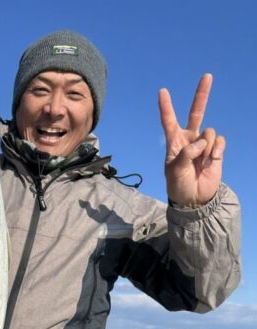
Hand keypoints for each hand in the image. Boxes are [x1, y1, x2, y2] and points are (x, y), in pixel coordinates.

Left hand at [159, 74, 224, 206]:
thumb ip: (185, 155)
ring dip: (207, 147)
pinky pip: (219, 141)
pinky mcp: (215, 151)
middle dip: (202, 95)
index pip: (169, 121)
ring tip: (202, 162)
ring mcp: (203, 144)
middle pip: (196, 113)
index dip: (166, 107)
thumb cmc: (178, 185)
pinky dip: (217, 149)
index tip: (162, 91)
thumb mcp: (175, 171)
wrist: (194, 199)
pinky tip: (212, 161)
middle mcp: (189, 139)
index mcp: (174, 143)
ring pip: (209, 132)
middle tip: (207, 76)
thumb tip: (200, 143)